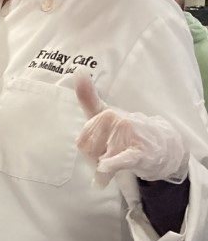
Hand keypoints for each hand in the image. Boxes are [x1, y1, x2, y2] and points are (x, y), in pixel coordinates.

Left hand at [74, 71, 187, 185]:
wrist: (163, 144)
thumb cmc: (127, 129)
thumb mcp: (105, 112)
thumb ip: (88, 97)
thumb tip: (77, 70)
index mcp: (106, 114)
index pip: (83, 142)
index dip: (90, 151)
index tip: (100, 147)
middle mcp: (116, 121)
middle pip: (90, 153)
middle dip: (98, 160)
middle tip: (113, 155)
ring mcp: (128, 135)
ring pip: (103, 160)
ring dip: (108, 170)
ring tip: (120, 162)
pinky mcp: (140, 151)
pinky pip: (122, 158)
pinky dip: (113, 164)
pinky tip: (104, 168)